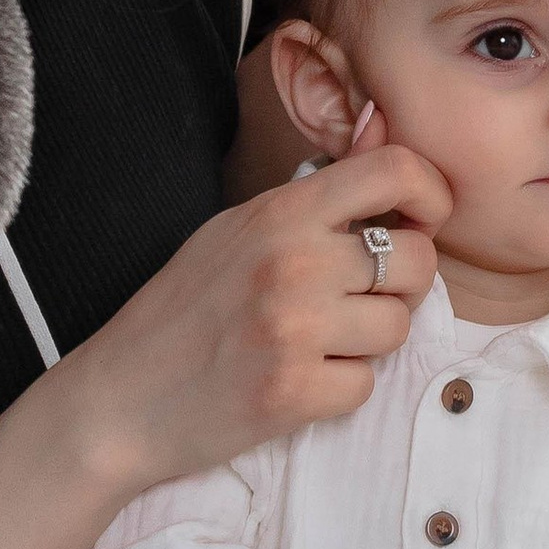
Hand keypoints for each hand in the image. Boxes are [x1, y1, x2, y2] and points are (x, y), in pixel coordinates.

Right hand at [68, 141, 451, 493]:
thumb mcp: (235, 230)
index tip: (421, 220)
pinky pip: (366, 385)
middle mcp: (294, 262)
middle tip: (361, 300)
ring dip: (369, 342)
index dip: (430, 192)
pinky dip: (340, 389)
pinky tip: (298, 381)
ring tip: (318, 344)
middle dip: (402, 286)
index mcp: (280, 211)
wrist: (118, 398)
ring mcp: (295, 329)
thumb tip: (388, 151)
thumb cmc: (180, 310)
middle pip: (417, 260)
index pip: (395, 169)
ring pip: (397, 327)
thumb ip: (311, 201)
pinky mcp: (295, 392)